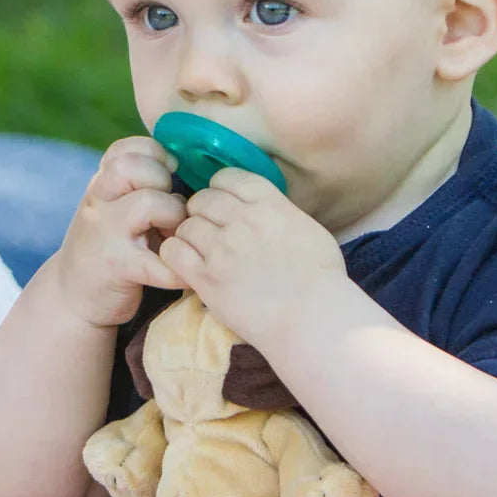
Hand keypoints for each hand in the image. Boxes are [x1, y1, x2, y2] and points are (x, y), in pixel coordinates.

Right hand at [55, 137, 186, 329]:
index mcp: (101, 186)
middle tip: (170, 207)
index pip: (125, 149)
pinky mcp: (117, 268)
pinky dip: (178, 271)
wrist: (70, 296)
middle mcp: (98, 204)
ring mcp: (104, 235)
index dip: (154, 154)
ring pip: (146, 203)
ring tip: (173, 236)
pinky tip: (182, 274)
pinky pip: (158, 263)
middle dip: (162, 180)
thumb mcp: (111, 208)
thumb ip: (136, 187)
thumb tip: (186, 168)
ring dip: (173, 217)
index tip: (168, 173)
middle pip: (130, 167)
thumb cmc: (106, 247)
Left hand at [158, 168, 342, 346]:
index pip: (228, 177)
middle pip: (202, 199)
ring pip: (185, 225)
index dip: (220, 189)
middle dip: (202, 212)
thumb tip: (264, 207)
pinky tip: (186, 264)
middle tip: (209, 231)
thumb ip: (279, 212)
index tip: (222, 204)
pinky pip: (173, 251)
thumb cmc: (322, 279)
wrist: (314, 319)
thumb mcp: (307, 228)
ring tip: (199, 251)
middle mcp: (242, 220)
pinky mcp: (206, 277)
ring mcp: (221, 248)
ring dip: (189, 235)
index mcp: (269, 204)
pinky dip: (175, 254)